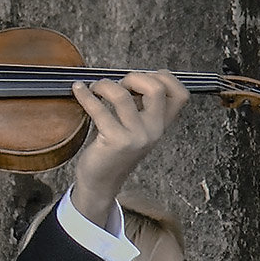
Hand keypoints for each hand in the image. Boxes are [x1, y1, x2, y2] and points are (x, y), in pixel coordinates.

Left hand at [70, 71, 189, 225]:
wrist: (101, 183)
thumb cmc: (113, 151)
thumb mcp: (134, 129)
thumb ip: (139, 107)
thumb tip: (126, 78)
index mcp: (161, 125)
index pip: (180, 95)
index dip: (164, 77)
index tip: (142, 77)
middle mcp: (154, 130)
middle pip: (156, 88)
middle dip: (134, 77)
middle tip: (118, 85)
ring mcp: (136, 137)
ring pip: (123, 95)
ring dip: (105, 85)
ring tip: (95, 88)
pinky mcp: (115, 141)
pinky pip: (99, 109)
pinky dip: (85, 95)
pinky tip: (78, 91)